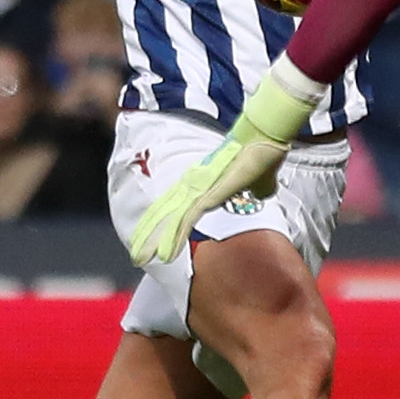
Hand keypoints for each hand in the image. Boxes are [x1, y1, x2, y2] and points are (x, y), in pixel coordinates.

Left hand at [125, 72, 320, 265]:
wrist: (263, 141)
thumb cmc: (262, 156)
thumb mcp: (261, 182)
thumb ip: (258, 189)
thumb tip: (264, 193)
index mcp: (205, 185)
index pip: (179, 208)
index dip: (166, 224)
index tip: (154, 239)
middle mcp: (196, 187)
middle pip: (166, 214)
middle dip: (149, 235)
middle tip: (136, 254)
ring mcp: (198, 191)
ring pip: (169, 220)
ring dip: (153, 240)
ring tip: (139, 257)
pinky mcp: (206, 196)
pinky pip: (185, 220)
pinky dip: (173, 237)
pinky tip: (163, 253)